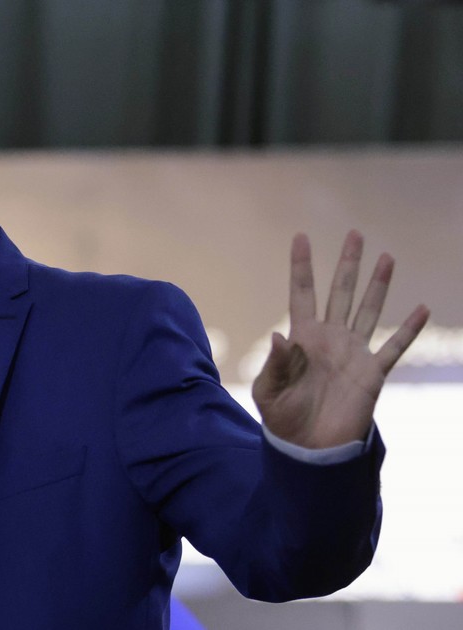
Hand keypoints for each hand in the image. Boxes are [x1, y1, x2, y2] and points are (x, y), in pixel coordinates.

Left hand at [253, 231, 428, 448]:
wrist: (310, 448)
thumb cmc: (283, 419)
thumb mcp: (269, 391)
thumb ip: (274, 364)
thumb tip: (278, 336)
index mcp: (301, 338)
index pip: (301, 293)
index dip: (301, 266)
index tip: (300, 236)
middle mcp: (329, 339)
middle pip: (340, 292)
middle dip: (347, 264)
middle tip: (355, 234)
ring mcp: (353, 353)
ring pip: (368, 310)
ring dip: (379, 285)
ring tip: (387, 256)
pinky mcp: (373, 373)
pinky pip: (394, 347)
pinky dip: (409, 329)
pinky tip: (422, 308)